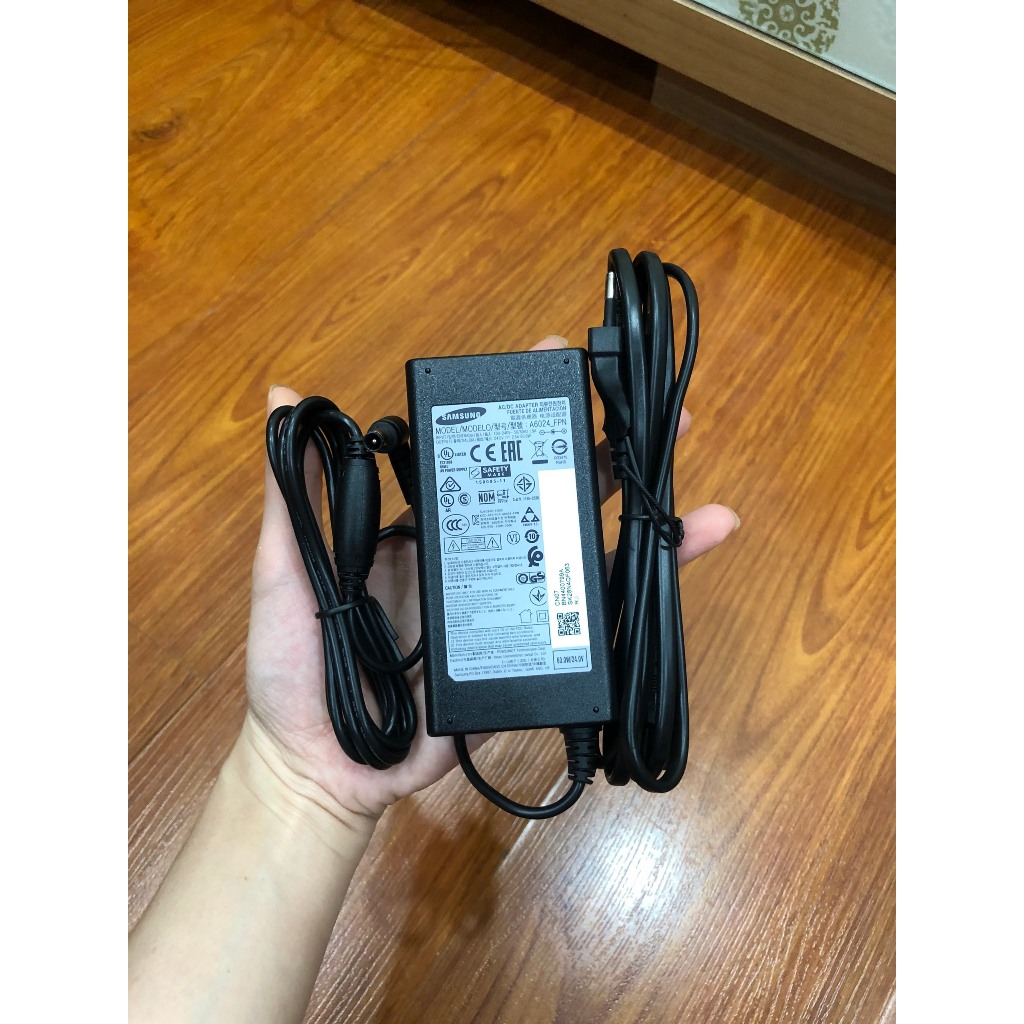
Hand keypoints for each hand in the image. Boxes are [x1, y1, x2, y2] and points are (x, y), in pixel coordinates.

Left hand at [243, 336, 739, 825]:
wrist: (324, 770)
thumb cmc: (294, 669)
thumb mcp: (288, 571)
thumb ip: (294, 494)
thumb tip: (283, 393)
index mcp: (425, 531)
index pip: (484, 458)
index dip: (523, 412)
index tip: (559, 361)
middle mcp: (475, 561)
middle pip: (547, 497)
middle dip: (600, 449)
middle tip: (651, 408)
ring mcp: (507, 611)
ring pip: (580, 554)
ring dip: (638, 515)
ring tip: (689, 476)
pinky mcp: (528, 660)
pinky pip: (588, 626)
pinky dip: (639, 595)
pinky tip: (684, 557)